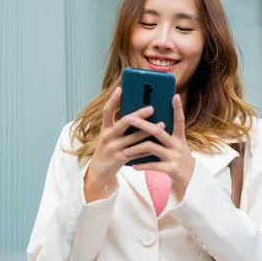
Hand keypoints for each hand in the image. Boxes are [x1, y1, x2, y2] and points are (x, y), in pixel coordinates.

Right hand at [85, 87, 164, 202]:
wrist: (98, 171)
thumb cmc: (108, 149)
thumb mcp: (110, 136)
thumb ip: (120, 127)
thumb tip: (138, 115)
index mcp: (105, 129)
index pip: (107, 111)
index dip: (113, 100)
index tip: (120, 89)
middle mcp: (108, 136)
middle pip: (124, 122)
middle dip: (139, 114)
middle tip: (152, 108)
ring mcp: (114, 148)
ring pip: (134, 138)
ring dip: (149, 130)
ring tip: (162, 124)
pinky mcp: (120, 159)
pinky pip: (137, 152)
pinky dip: (148, 148)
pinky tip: (158, 143)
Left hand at [121, 94, 194, 194]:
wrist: (191, 179)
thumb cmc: (178, 158)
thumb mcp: (176, 145)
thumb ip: (166, 135)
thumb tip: (150, 123)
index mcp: (179, 137)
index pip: (179, 120)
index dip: (177, 108)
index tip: (174, 95)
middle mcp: (177, 145)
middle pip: (158, 131)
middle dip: (142, 124)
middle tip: (129, 119)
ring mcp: (175, 157)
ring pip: (152, 148)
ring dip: (136, 148)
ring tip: (125, 150)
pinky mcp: (171, 169)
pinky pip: (153, 165)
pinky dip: (142, 165)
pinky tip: (133, 166)